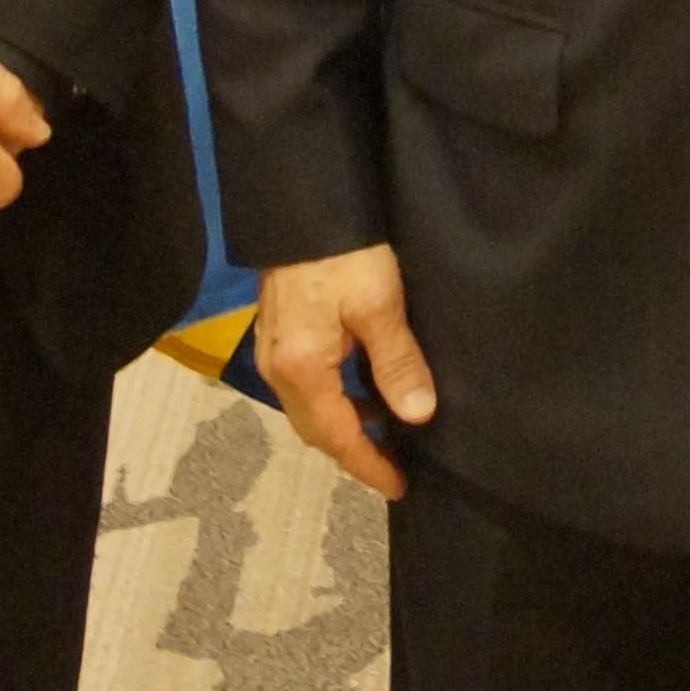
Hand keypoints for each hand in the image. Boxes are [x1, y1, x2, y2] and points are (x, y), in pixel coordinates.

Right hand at [255, 246, 439, 496]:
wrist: (303, 204)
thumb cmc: (342, 253)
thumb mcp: (378, 305)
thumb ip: (397, 363)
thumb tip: (418, 416)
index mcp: (300, 369)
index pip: (336, 436)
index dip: (368, 465)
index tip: (397, 487)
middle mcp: (276, 368)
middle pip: (315, 429)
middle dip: (353, 451)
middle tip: (394, 465)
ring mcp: (271, 350)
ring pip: (308, 407)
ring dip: (343, 424)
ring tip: (385, 430)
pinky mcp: (277, 331)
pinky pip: (305, 384)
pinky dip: (334, 398)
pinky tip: (362, 388)